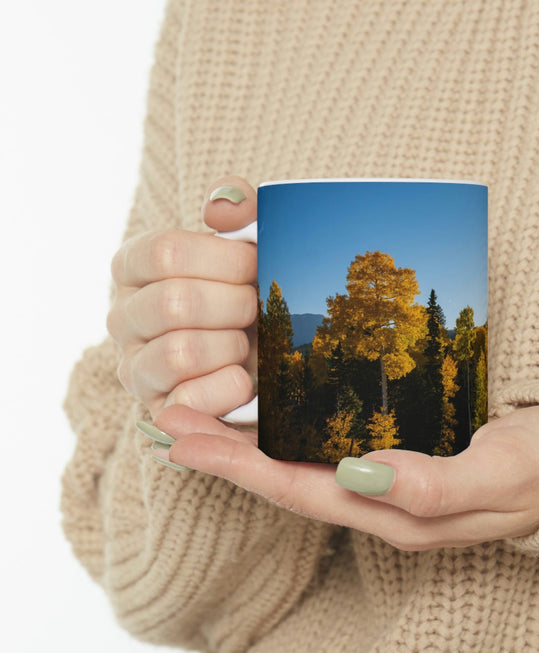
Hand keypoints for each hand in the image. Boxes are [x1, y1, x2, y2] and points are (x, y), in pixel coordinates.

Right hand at [107, 176, 257, 418]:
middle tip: (256, 307)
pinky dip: (229, 387)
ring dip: (232, 346)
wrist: (267, 353)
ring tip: (245, 342)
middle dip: (235, 305)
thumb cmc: (252, 290)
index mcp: (134, 267)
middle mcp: (123, 316)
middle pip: (175, 303)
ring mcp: (135, 367)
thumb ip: (240, 209)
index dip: (225, 260)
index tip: (255, 266)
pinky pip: (189, 401)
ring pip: (179, 352)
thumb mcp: (252, 242)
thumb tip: (220, 209)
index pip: (165, 252)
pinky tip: (244, 378)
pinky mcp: (158, 410)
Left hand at [150, 403, 538, 549]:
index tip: (183, 440)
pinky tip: (271, 408)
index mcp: (397, 511)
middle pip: (287, 480)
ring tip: (200, 412)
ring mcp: (386, 481)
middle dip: (225, 454)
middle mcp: (380, 501)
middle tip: (168, 419)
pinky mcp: (398, 457)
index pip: (301, 491)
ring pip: (302, 466)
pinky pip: (329, 448)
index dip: (239, 468)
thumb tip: (363, 475)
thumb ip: (436, 482)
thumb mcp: (501, 474)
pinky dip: (289, 430)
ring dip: (249, 442)